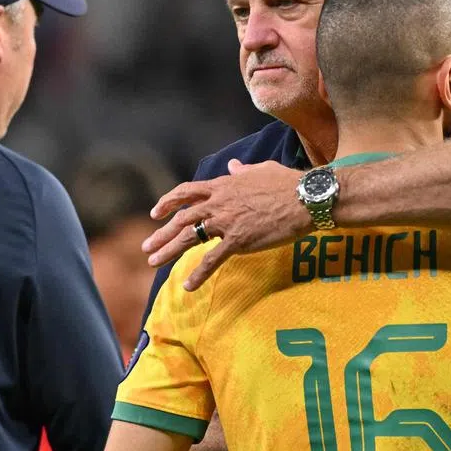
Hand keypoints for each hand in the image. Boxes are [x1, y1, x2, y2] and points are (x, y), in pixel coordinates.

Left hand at [142, 160, 311, 289]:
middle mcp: (218, 203)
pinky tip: (188, 286)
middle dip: (161, 233)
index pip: (186, 192)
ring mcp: (226, 222)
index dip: (168, 202)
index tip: (155, 212)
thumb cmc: (287, 183)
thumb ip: (243, 170)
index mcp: (223, 186)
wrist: (304, 199)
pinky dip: (198, 274)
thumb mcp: (262, 170)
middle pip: (181, 218)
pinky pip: (212, 260)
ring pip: (189, 237)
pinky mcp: (238, 241)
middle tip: (146, 247)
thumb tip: (233, 165)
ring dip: (169, 251)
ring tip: (154, 263)